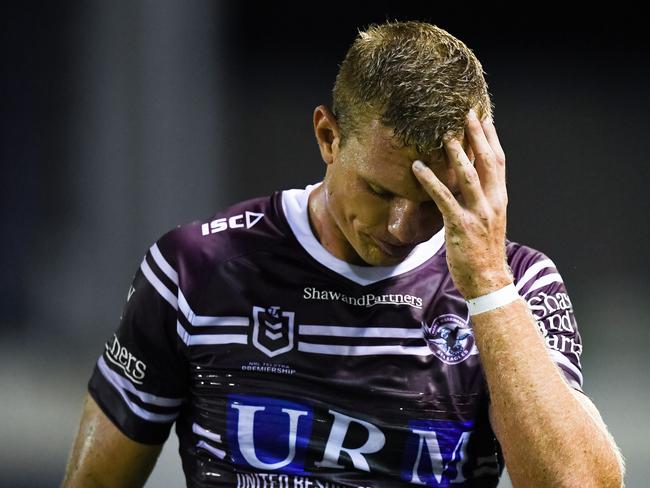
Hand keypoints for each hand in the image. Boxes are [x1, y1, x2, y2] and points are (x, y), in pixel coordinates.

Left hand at [412, 109, 511, 298]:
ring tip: (443, 134)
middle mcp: (492, 202)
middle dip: (477, 135)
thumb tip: (468, 184)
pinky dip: (429, 181)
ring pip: (468, 175)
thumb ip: (481, 200)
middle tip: (466, 113)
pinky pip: (443, 198)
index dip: (491, 138)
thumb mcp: (488, 221)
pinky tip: (417, 168)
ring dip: (456, 153)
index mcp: (500, 199)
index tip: (484, 118)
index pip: (498, 161)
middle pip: (486, 161)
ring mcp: (478, 213)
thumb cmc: (484, 252)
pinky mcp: (460, 225)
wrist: (488, 280)